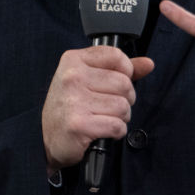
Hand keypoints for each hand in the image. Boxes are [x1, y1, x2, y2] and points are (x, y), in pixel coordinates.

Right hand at [42, 46, 154, 171]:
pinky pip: (117, 125)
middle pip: (124, 83)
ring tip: (104, 118)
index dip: (125, 72)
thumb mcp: (88, 79)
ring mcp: (74, 100)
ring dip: (120, 117)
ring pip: (123, 106)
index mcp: (73, 60)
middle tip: (108, 106)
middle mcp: (72, 77)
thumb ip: (119, 69)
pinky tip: (102, 130)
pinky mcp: (79, 124)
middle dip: (124, 99)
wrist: (45, 138)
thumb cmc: (70, 106)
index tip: (115, 83)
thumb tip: (148, 64)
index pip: (117, 56)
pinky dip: (116, 132)